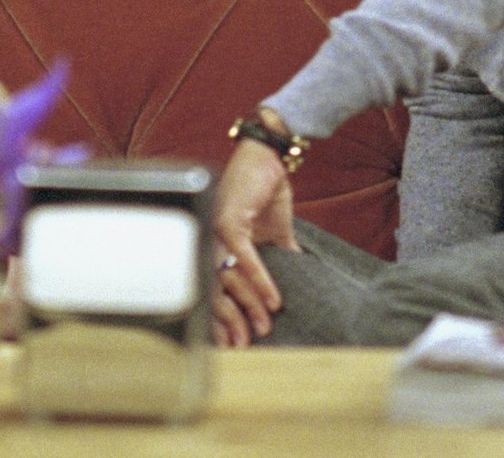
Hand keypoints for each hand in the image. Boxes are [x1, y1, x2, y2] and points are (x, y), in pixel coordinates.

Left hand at [210, 137, 297, 345]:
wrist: (269, 157)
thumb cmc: (266, 189)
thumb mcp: (275, 232)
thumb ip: (279, 256)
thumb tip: (293, 280)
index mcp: (218, 244)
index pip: (215, 288)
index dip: (223, 318)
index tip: (234, 344)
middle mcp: (210, 239)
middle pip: (215, 289)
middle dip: (230, 322)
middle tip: (244, 347)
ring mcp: (215, 230)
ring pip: (228, 278)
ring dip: (249, 306)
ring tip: (265, 327)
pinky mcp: (228, 220)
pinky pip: (244, 258)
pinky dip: (259, 280)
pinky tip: (272, 299)